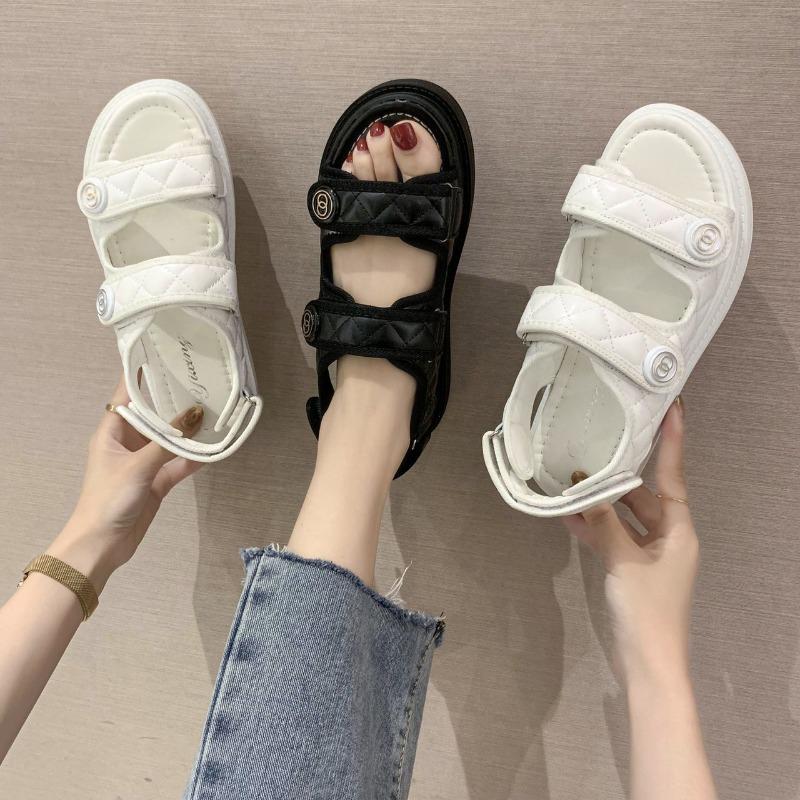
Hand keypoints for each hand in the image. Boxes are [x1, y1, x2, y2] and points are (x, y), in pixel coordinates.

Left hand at [47, 376, 203, 591]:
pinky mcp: (157, 481)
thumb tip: (197, 414)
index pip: (128, 394)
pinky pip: (179, 463)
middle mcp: (128, 441)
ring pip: (170, 438)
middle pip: (154, 414)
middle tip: (200, 379)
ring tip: (214, 408)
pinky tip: (214, 446)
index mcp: (112, 430)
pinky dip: (195, 457)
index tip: (165, 353)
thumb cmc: (108, 499)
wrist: (102, 545)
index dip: (143, 373)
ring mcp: (144, 462)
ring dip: (188, 429)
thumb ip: (168, 441)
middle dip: (174, 399)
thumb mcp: (137, 466)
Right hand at [564, 399, 696, 687]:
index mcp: (679, 530)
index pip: (672, 476)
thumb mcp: (623, 561)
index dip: (671, 442)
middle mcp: (669, 536)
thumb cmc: (646, 609)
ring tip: (572, 476)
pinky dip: (594, 527)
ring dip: (601, 502)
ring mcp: (649, 554)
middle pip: (643, 495)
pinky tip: (567, 514)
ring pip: (624, 516)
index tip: (672, 409)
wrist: (647, 662)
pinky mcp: (632, 569)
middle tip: (597, 443)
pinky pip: (613, 538)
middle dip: (618, 474)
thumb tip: (582, 487)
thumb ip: (603, 522)